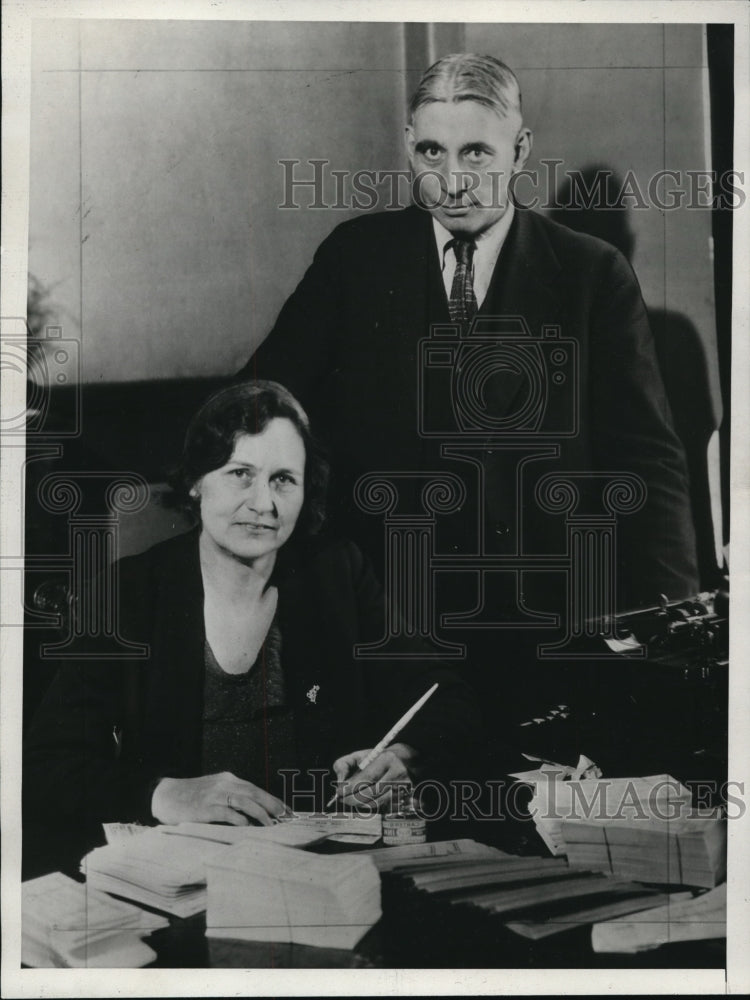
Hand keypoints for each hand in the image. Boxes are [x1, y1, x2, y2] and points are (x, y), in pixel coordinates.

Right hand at [150, 772, 288, 825]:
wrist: (165, 795)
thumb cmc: (192, 797)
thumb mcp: (214, 790)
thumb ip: (232, 797)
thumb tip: (255, 813)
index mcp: (227, 780)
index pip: (255, 788)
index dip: (272, 799)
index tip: (286, 810)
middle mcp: (223, 785)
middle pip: (254, 792)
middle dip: (272, 804)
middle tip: (285, 816)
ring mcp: (214, 796)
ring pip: (244, 801)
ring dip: (260, 812)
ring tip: (271, 824)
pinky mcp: (204, 809)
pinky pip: (226, 812)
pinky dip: (239, 819)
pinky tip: (247, 826)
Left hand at [331, 743, 417, 810]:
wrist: (406, 760)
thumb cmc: (378, 758)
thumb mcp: (360, 755)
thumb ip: (344, 764)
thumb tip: (340, 781)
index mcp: (387, 759)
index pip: (366, 777)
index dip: (351, 787)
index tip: (338, 792)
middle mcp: (397, 773)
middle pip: (371, 793)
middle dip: (352, 798)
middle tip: (342, 799)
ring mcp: (403, 787)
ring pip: (376, 803)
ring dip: (360, 804)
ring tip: (351, 801)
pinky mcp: (405, 798)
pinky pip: (383, 808)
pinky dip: (371, 806)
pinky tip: (364, 802)